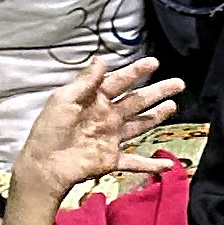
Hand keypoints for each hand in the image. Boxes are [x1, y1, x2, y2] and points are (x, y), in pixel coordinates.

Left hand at [10, 56, 186, 202]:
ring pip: (140, 125)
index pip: (120, 81)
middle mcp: (107, 116)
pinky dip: (151, 165)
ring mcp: (111, 138)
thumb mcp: (64, 99)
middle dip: (157, 92)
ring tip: (173, 106)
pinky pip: (135, 162)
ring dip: (157, 117)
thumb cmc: (50, 130)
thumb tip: (101, 59)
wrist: (45, 165)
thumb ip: (85, 82)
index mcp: (94, 99)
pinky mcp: (111, 159)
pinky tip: (168, 165)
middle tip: (178, 83)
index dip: (137, 71)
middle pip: (137, 101)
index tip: (154, 62)